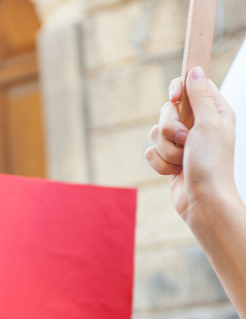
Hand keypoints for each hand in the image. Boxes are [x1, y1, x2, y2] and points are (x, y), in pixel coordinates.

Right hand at [145, 66, 236, 225]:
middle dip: (170, 129)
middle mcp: (198, 125)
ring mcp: (183, 143)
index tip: (175, 98)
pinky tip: (175, 172)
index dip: (179, 89)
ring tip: (182, 161)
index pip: (192, 86)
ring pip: (156, 133)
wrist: (202, 201)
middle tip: (185, 140)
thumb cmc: (211, 164)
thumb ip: (200, 97)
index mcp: (214, 112)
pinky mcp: (169, 158)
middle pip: (167, 111)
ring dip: (166, 150)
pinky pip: (152, 151)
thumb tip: (194, 70)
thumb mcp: (208, 125)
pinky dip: (160, 163)